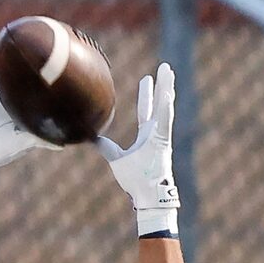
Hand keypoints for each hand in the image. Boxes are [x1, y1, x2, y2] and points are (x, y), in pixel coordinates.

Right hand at [0, 42, 49, 192]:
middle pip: (18, 77)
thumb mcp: (23, 143)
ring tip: (11, 38)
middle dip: (26, 63)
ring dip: (3, 59)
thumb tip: (64, 144)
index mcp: (20, 108)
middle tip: (37, 44)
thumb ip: (41, 140)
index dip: (42, 79)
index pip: (33, 90)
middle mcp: (7, 99)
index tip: (54, 64)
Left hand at [97, 63, 179, 235]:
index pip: (145, 110)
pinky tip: (167, 91)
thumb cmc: (135, 180)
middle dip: (161, 85)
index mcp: (147, 135)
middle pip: (158, 104)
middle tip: (164, 67)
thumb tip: (95, 139)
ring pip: (165, 107)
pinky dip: (166, 106)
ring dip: (167, 88)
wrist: (146, 194)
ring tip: (168, 70)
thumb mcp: (117, 160)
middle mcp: (156, 133)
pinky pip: (165, 121)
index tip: (147, 79)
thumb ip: (108, 148)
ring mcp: (161, 136)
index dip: (146, 95)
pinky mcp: (163, 141)